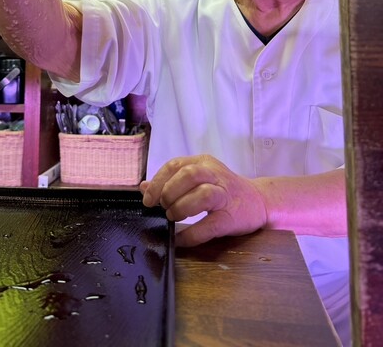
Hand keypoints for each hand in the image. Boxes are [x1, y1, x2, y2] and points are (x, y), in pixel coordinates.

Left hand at [140, 155, 267, 246]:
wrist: (259, 201)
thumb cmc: (223, 190)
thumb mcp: (198, 179)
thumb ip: (171, 181)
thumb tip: (144, 187)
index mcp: (203, 163)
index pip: (176, 165)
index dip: (158, 181)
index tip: (148, 199)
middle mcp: (215, 174)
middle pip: (189, 174)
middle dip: (169, 192)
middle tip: (163, 207)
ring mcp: (225, 195)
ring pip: (202, 194)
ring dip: (181, 207)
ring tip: (173, 217)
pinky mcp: (231, 217)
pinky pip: (210, 225)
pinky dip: (191, 234)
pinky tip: (180, 239)